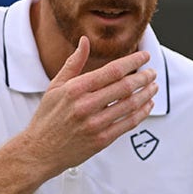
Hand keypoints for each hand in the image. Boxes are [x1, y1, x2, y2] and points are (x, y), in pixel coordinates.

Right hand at [20, 37, 157, 177]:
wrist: (39, 152)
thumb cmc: (47, 118)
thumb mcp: (55, 87)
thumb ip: (73, 63)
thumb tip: (85, 41)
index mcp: (75, 89)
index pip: (112, 71)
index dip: (132, 62)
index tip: (144, 57)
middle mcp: (86, 106)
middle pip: (125, 87)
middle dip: (143, 77)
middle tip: (152, 72)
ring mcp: (95, 124)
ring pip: (130, 105)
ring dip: (146, 94)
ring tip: (153, 86)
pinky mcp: (102, 140)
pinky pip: (128, 123)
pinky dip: (142, 112)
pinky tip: (147, 105)